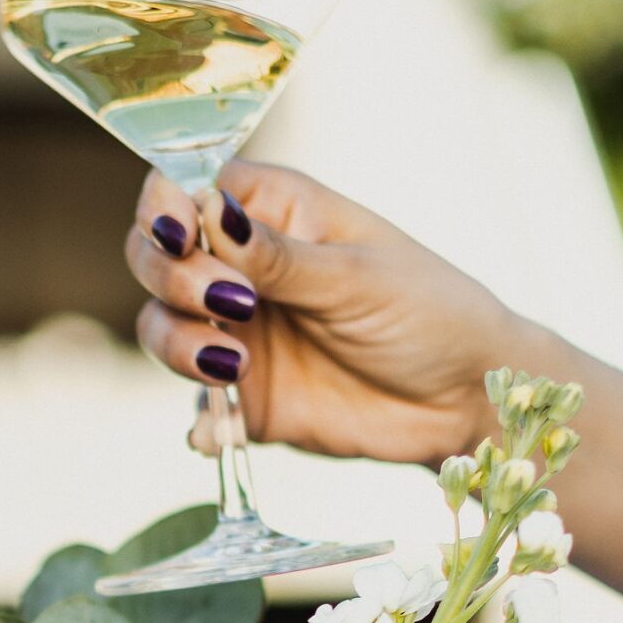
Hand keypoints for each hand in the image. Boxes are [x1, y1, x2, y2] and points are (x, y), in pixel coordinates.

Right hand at [125, 162, 528, 468]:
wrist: (467, 399)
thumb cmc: (430, 312)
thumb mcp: (356, 276)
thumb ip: (276, 256)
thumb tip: (206, 210)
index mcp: (272, 214)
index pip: (186, 189)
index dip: (165, 207)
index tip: (179, 235)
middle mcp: (242, 269)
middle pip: (156, 257)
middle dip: (170, 278)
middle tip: (224, 305)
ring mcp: (238, 334)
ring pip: (161, 329)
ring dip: (175, 345)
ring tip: (232, 366)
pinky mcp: (246, 400)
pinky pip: (197, 411)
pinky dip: (198, 423)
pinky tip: (215, 433)